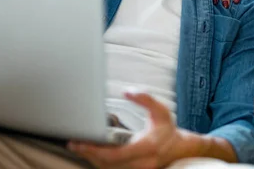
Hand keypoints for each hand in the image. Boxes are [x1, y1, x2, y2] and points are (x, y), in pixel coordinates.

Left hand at [69, 91, 185, 168]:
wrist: (179, 148)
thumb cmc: (167, 129)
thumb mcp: (160, 110)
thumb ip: (145, 99)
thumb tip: (127, 92)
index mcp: (147, 147)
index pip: (116, 154)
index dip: (96, 150)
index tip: (81, 143)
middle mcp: (142, 163)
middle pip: (108, 164)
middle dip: (89, 154)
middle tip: (74, 144)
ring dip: (92, 159)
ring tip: (79, 147)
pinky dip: (100, 162)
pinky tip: (92, 153)